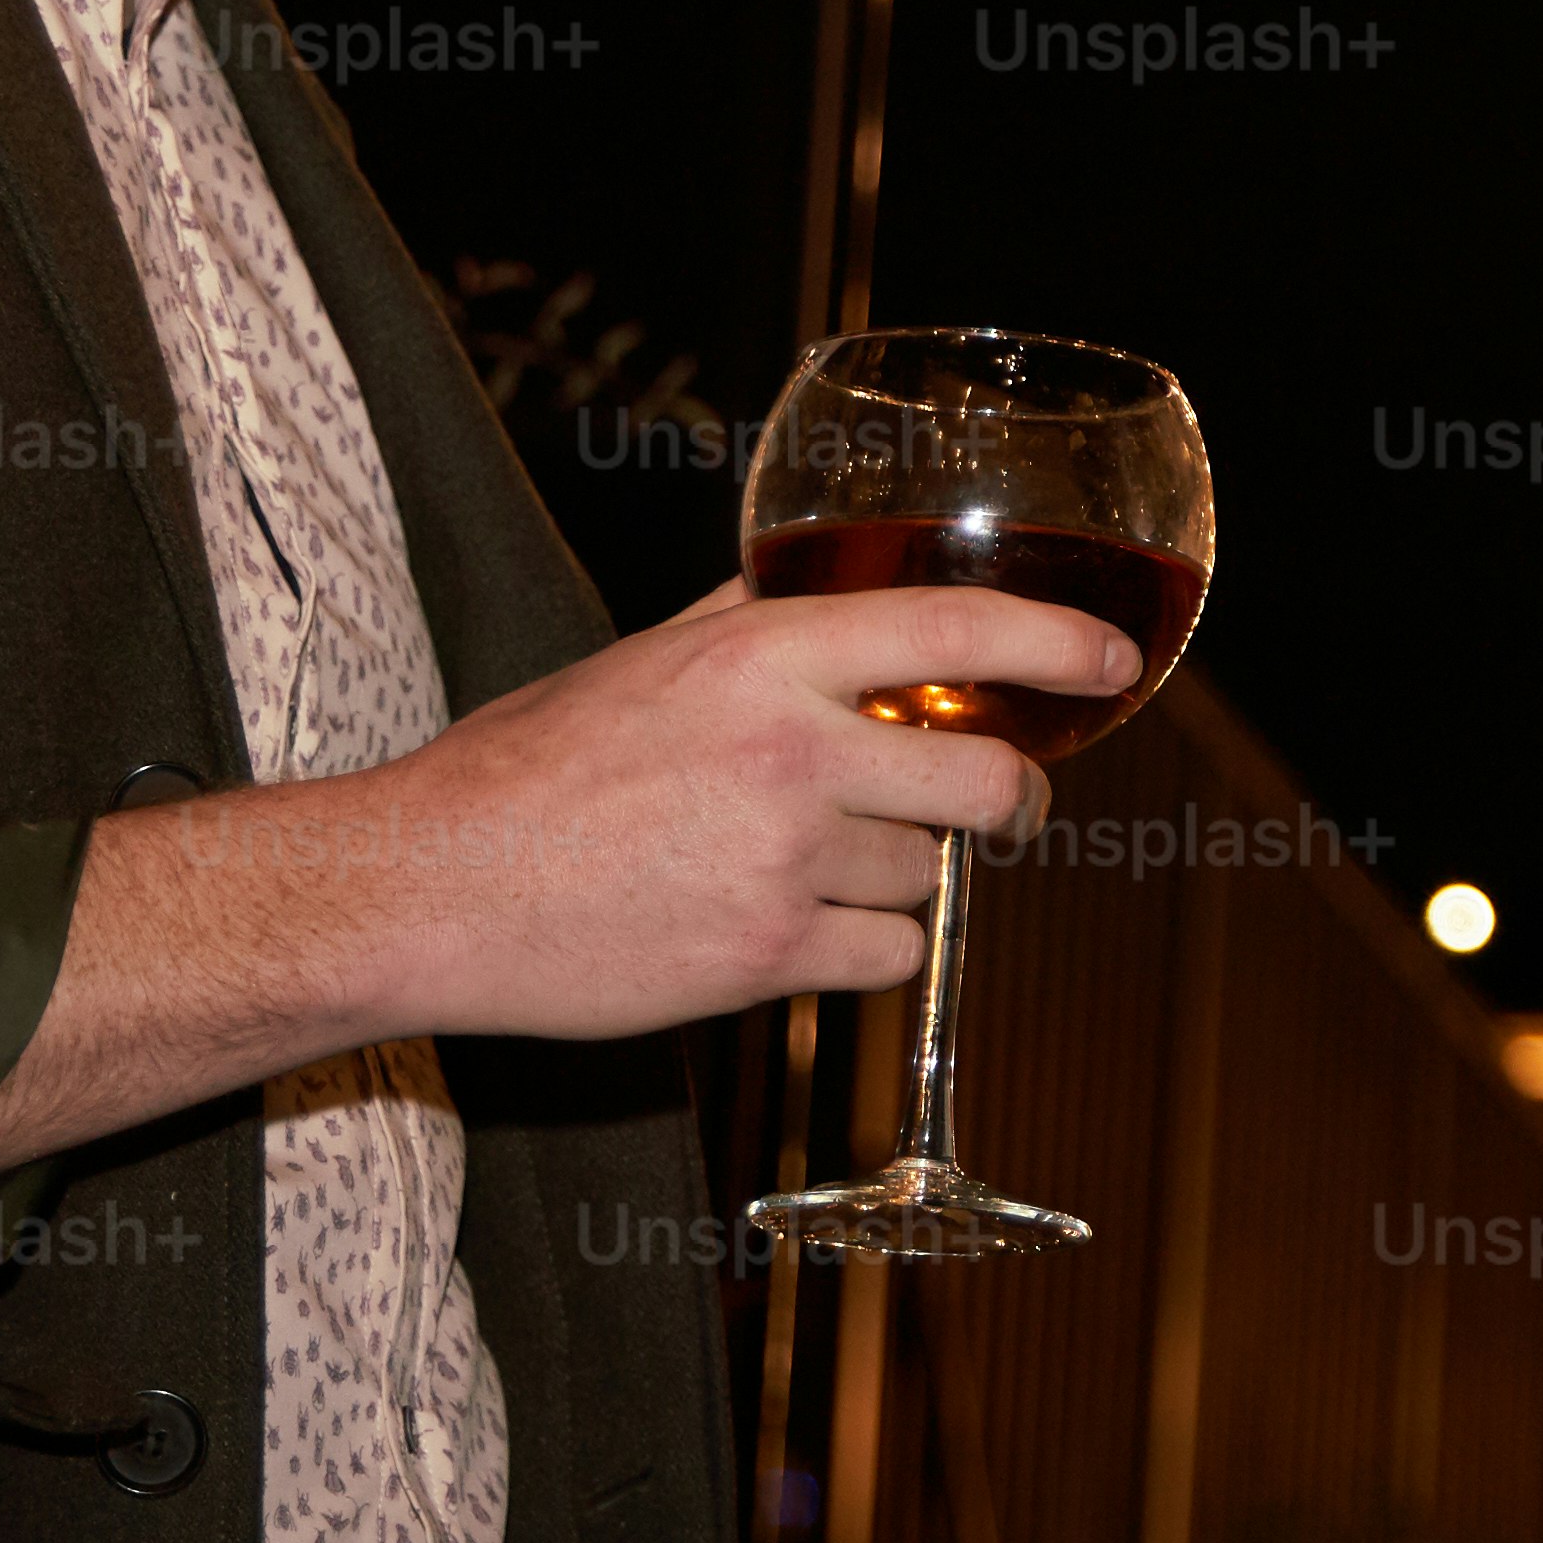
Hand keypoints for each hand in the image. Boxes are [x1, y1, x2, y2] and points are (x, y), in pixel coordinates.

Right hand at [330, 571, 1134, 1040]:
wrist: (428, 891)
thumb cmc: (522, 771)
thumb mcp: (639, 658)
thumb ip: (747, 620)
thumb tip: (825, 583)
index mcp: (759, 660)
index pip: (951, 629)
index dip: (1056, 642)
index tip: (1114, 662)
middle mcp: (789, 752)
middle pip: (987, 783)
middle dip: (1011, 801)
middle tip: (1001, 807)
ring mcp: (782, 862)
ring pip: (929, 876)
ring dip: (894, 876)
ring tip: (793, 866)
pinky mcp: (766, 958)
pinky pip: (889, 956)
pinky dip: (863, 948)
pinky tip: (787, 926)